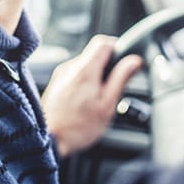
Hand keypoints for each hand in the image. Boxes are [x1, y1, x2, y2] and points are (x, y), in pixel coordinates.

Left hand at [40, 35, 142, 156]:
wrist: (49, 141)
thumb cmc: (78, 128)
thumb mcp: (107, 105)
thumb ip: (121, 79)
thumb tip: (134, 61)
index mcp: (85, 70)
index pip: (103, 42)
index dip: (117, 47)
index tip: (125, 61)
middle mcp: (70, 68)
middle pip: (94, 53)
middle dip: (108, 66)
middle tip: (114, 86)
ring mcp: (61, 74)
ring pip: (85, 64)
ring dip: (96, 75)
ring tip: (98, 98)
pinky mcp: (56, 83)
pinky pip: (75, 74)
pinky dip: (85, 82)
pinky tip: (86, 101)